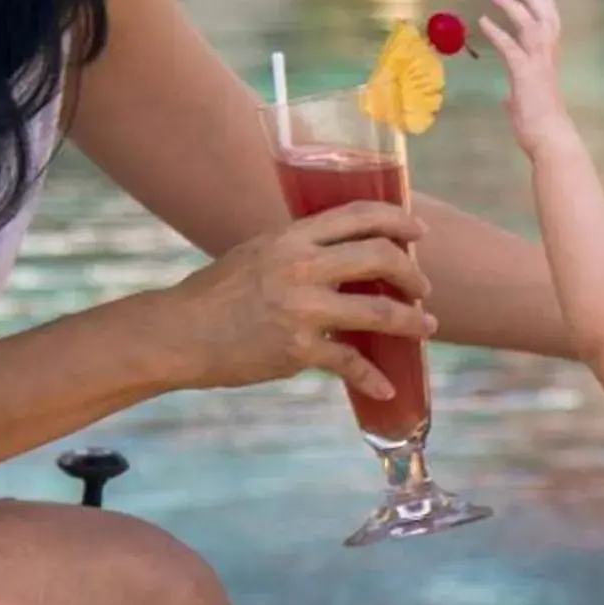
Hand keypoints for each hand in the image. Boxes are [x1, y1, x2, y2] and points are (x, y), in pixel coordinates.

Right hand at [156, 200, 430, 403]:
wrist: (178, 334)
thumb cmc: (214, 293)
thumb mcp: (256, 252)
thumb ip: (298, 248)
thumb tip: (340, 251)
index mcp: (292, 238)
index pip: (359, 215)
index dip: (398, 220)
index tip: (419, 231)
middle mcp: (301, 267)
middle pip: (380, 257)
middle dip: (412, 273)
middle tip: (423, 287)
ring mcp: (302, 309)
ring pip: (379, 312)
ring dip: (412, 321)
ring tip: (425, 327)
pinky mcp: (298, 349)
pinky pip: (350, 364)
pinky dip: (372, 379)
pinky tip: (385, 388)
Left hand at [479, 0, 573, 155]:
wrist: (551, 139)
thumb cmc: (541, 129)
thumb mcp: (526, 108)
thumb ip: (517, 97)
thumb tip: (508, 97)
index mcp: (548, 67)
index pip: (552, 32)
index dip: (548, 12)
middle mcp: (546, 61)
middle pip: (544, 21)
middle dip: (532, 0)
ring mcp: (537, 65)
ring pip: (529, 26)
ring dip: (513, 7)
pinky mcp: (525, 73)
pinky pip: (510, 47)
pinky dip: (497, 32)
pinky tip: (484, 21)